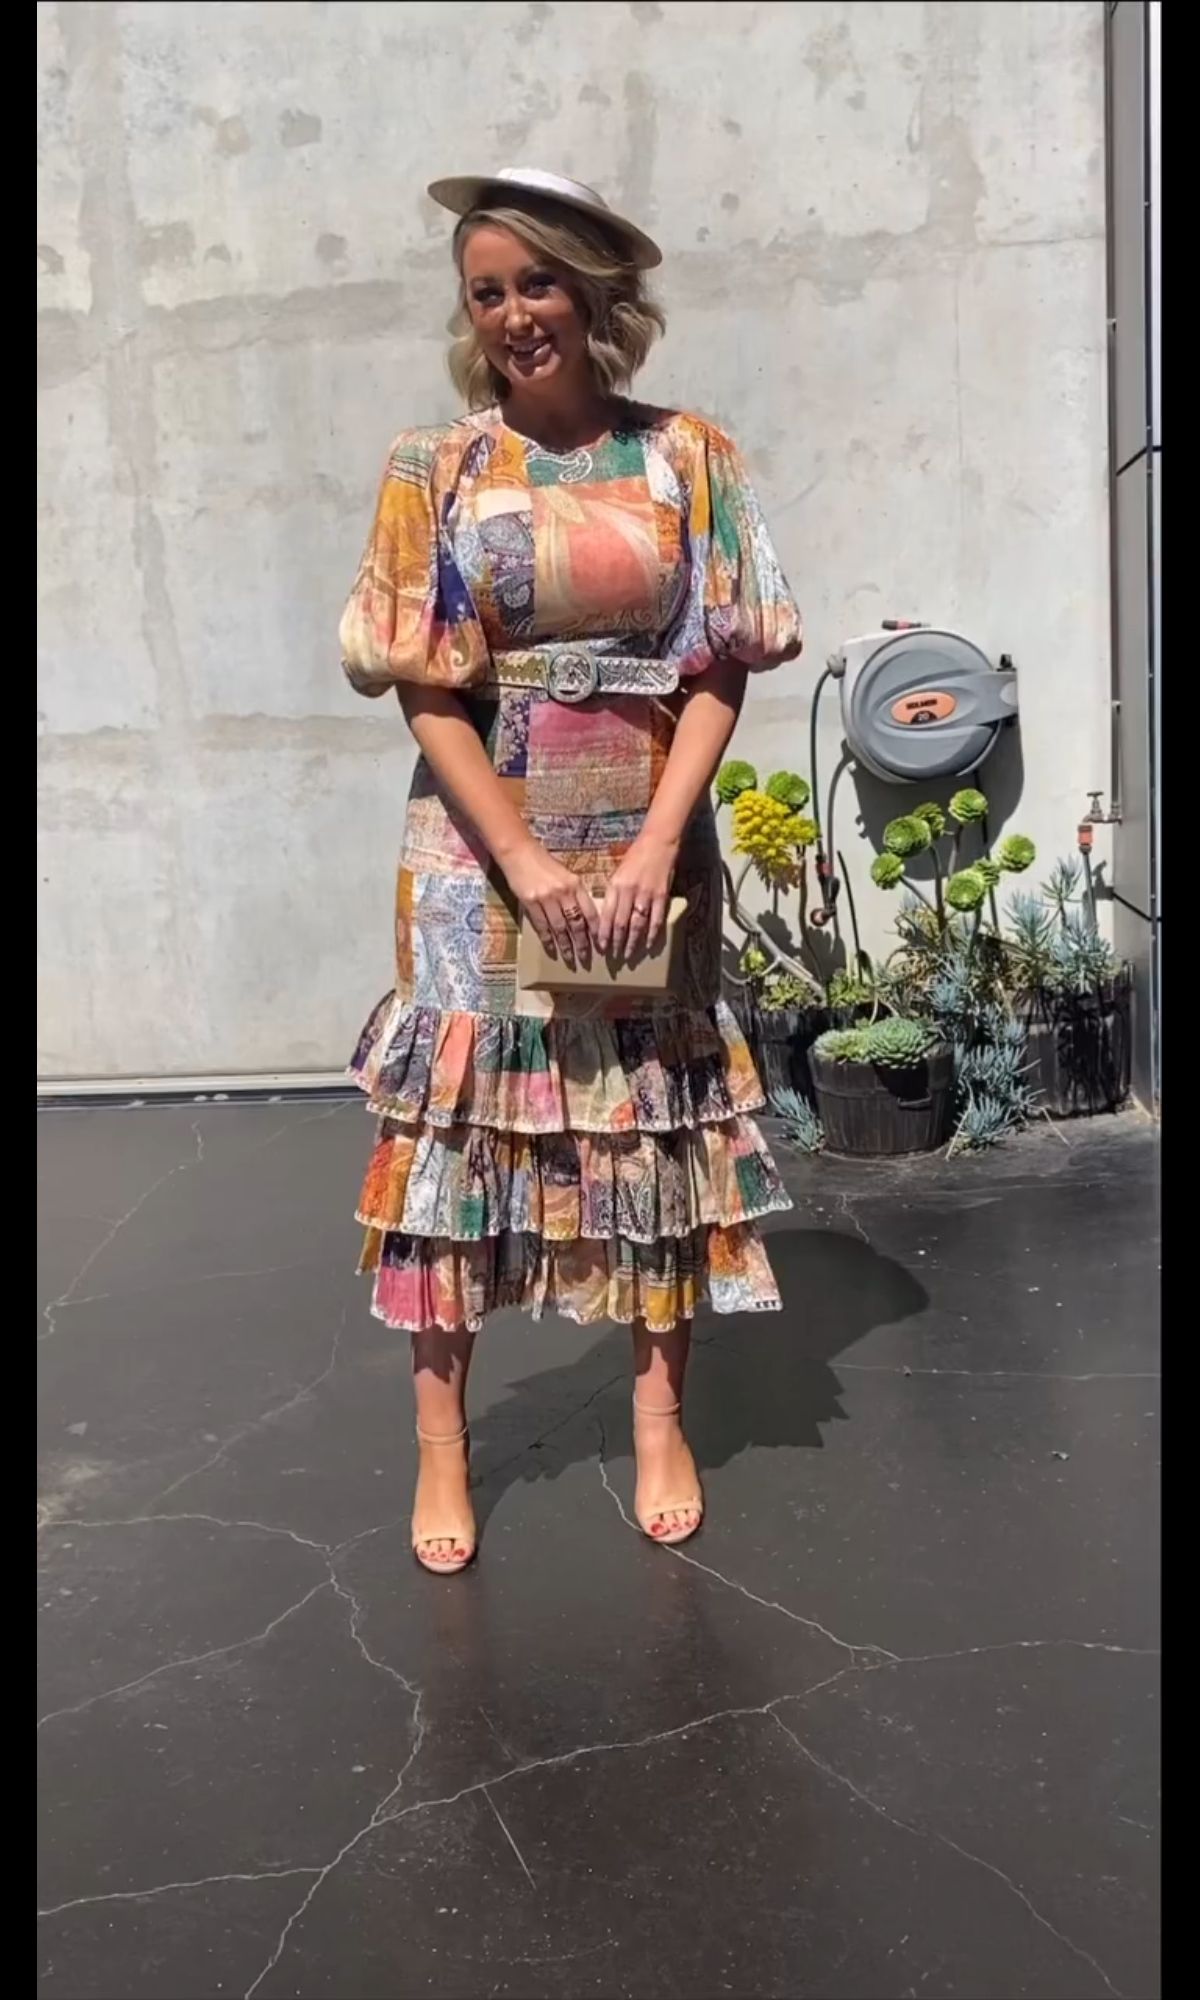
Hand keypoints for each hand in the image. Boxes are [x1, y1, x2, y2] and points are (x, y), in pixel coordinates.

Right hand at [501, 840, 597, 968]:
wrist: (520, 853)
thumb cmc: (544, 863)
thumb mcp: (566, 874)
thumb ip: (575, 893)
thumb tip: (584, 916)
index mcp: (575, 884)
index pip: (590, 912)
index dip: (595, 930)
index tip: (600, 944)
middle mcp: (563, 892)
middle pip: (576, 923)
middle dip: (582, 943)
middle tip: (586, 958)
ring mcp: (546, 898)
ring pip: (559, 927)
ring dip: (565, 945)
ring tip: (570, 958)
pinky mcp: (530, 902)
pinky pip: (541, 925)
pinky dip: (547, 939)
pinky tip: (552, 948)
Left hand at [597, 831, 679, 962]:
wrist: (658, 843)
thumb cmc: (636, 856)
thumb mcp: (618, 873)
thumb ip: (613, 893)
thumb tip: (607, 915)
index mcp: (615, 885)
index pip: (606, 915)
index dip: (603, 933)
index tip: (600, 946)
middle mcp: (629, 891)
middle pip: (620, 923)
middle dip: (616, 942)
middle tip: (614, 957)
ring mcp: (646, 894)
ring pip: (637, 924)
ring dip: (632, 942)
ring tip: (628, 954)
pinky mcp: (661, 895)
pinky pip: (655, 919)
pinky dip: (651, 934)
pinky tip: (648, 944)